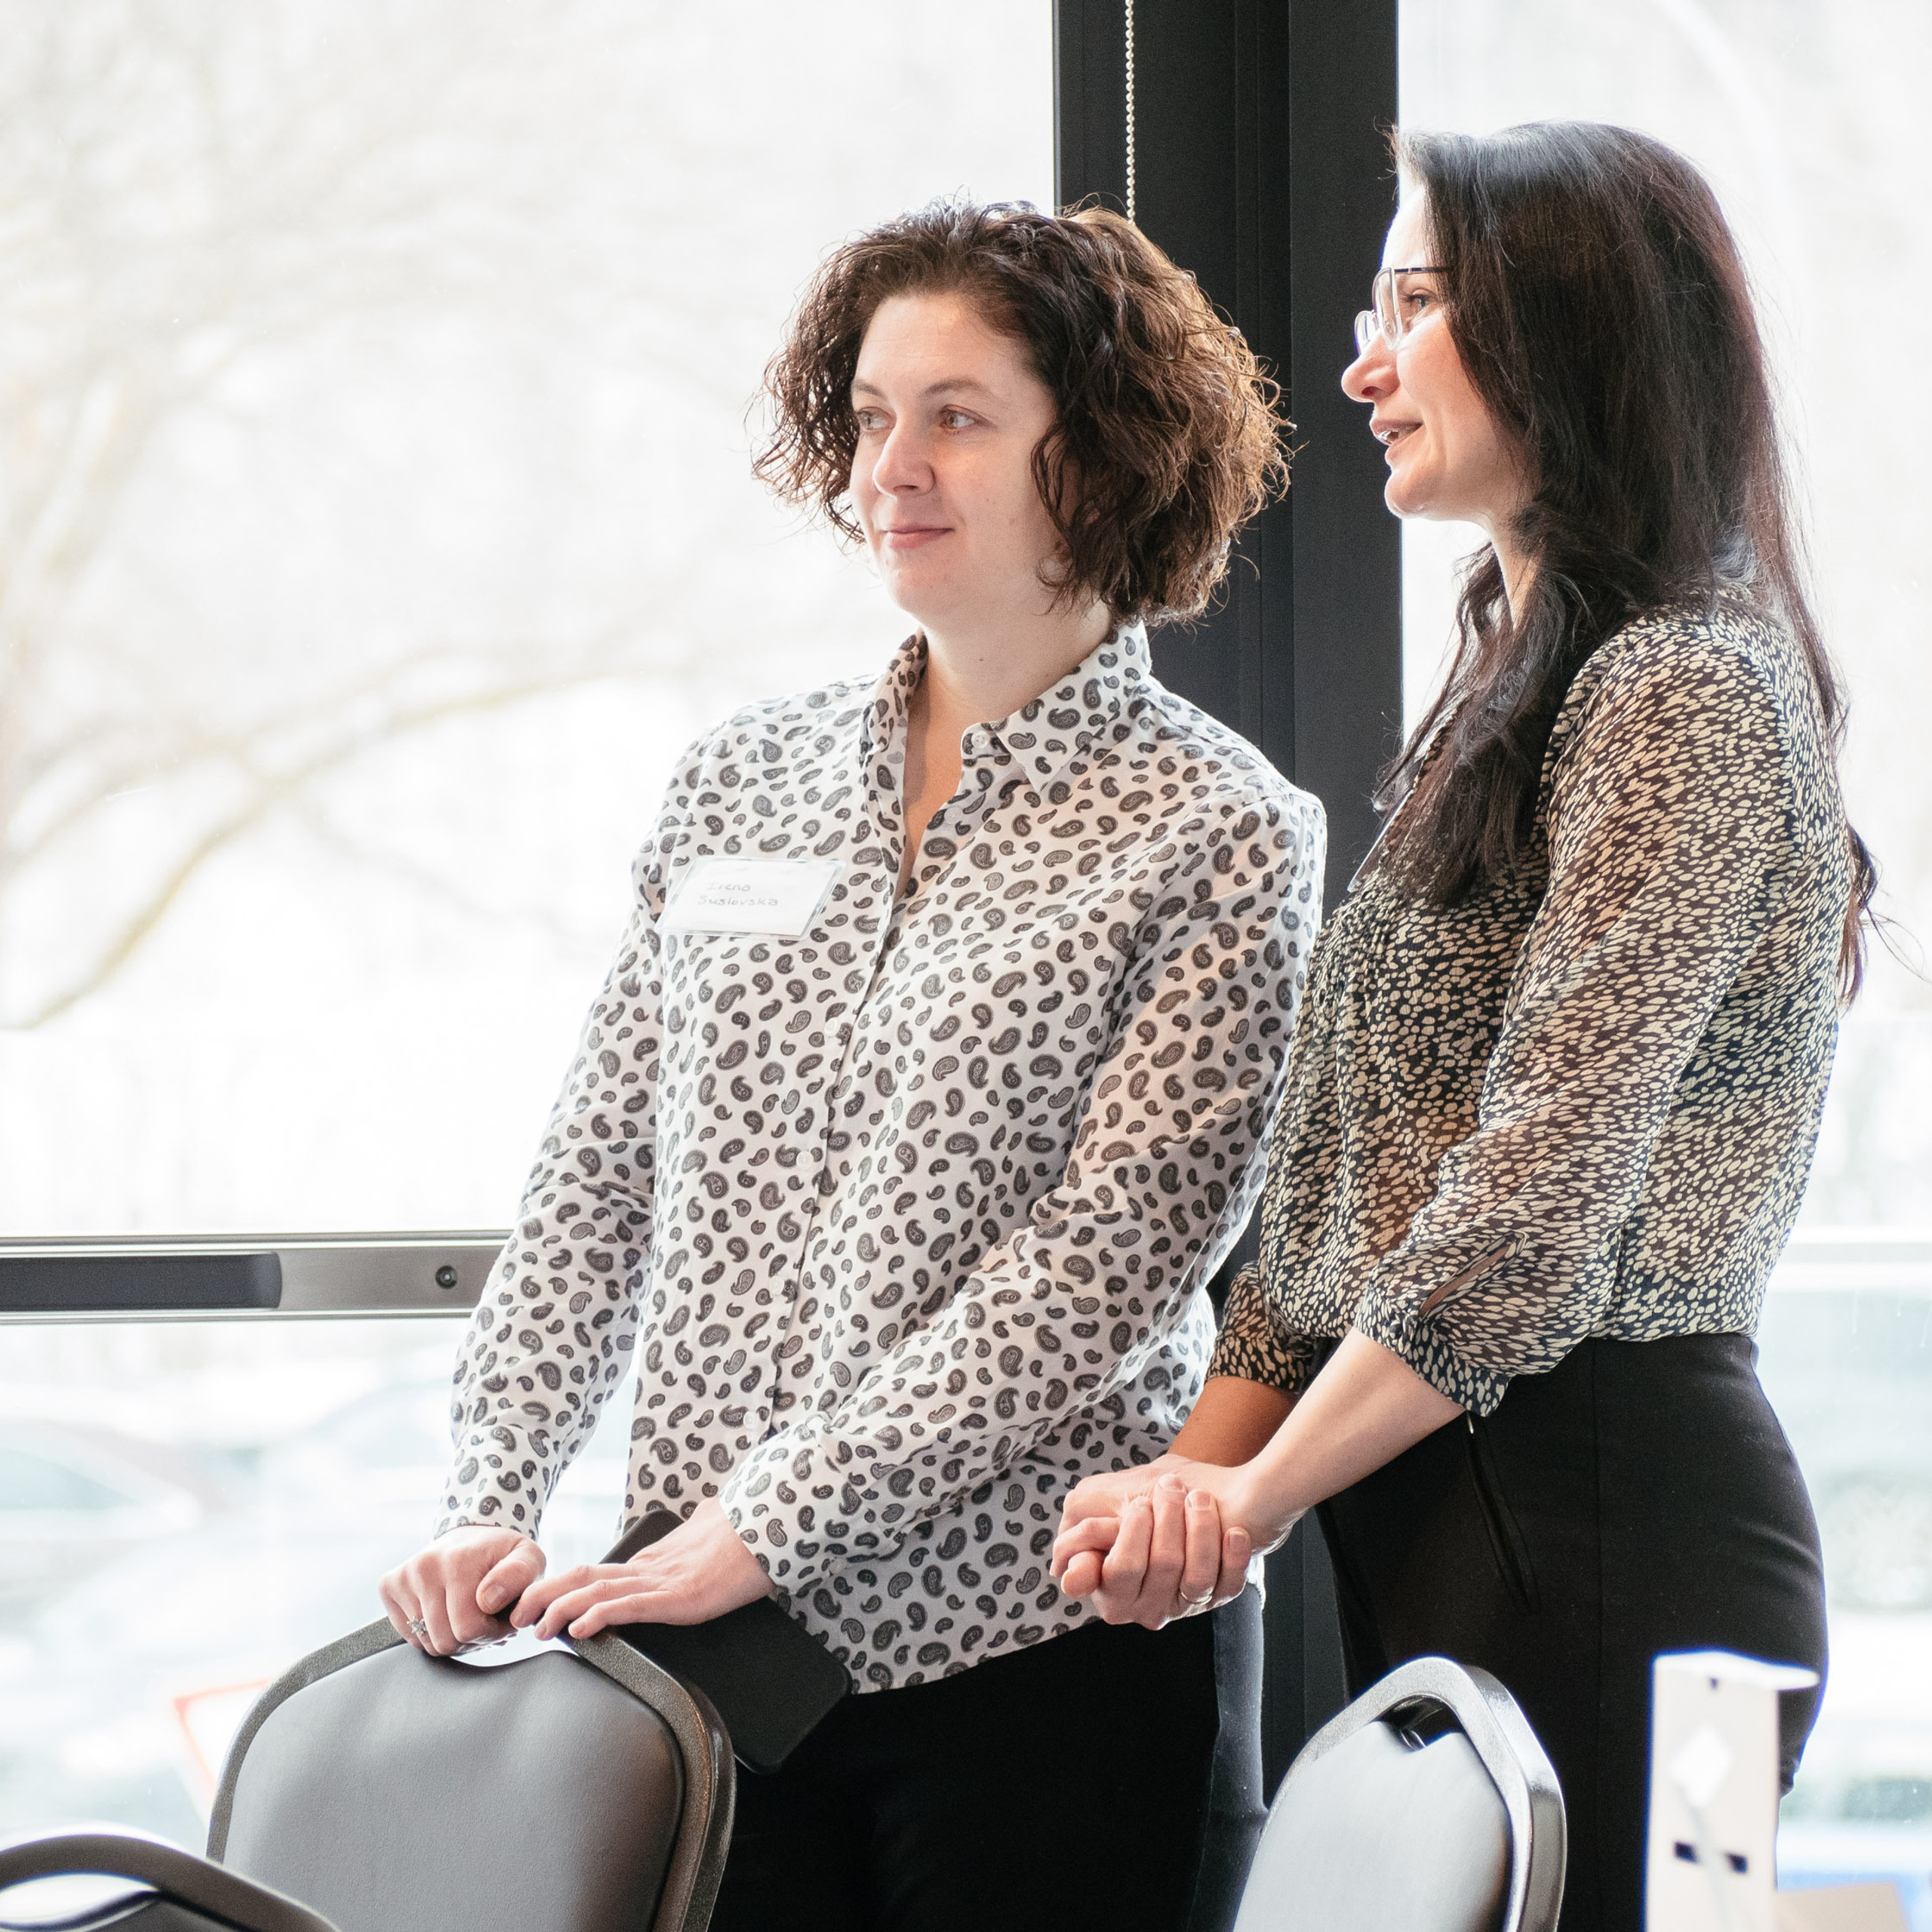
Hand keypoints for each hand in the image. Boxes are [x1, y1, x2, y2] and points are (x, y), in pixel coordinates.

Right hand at [379, 1526, 545, 1655]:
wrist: (473, 1534)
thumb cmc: (502, 1554)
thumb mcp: (528, 1558)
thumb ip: (520, 1575)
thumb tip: (487, 1600)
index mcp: (458, 1561)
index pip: (468, 1629)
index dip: (491, 1632)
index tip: (500, 1616)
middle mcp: (424, 1566)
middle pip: (444, 1641)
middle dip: (471, 1638)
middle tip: (484, 1618)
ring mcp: (403, 1576)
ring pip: (426, 1643)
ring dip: (451, 1638)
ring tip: (467, 1614)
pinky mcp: (389, 1585)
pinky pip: (410, 1637)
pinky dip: (430, 1633)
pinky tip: (445, 1611)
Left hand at [511, 1496, 773, 1639]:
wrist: (770, 1526)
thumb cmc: (742, 1534)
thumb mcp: (705, 1539)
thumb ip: (691, 1542)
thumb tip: (699, 1530)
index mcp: (651, 1562)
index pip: (593, 1572)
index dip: (558, 1586)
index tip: (532, 1602)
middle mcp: (648, 1568)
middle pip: (583, 1576)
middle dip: (543, 1595)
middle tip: (514, 1615)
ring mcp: (661, 1580)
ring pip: (597, 1590)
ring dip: (559, 1608)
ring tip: (534, 1625)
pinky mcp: (678, 1595)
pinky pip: (629, 1606)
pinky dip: (598, 1616)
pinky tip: (578, 1628)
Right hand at [1050, 1470, 1253, 1629]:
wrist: (1221, 1489)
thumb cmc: (1157, 1491)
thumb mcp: (1111, 1499)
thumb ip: (1085, 1533)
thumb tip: (1063, 1573)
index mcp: (1113, 1587)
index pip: (1119, 1572)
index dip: (1130, 1537)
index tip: (1141, 1507)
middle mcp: (1146, 1603)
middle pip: (1160, 1566)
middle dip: (1167, 1519)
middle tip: (1170, 1487)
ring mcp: (1183, 1602)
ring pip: (1194, 1576)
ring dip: (1200, 1528)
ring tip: (1200, 1498)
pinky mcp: (1219, 1596)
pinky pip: (1227, 1586)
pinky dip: (1231, 1555)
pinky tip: (1233, 1531)